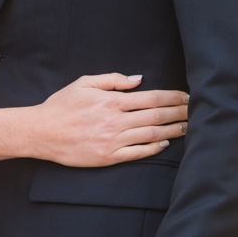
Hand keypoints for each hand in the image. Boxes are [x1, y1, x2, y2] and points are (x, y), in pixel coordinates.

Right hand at [33, 74, 188, 165]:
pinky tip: (165, 143)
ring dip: (173, 130)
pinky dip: (154, 148)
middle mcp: (116, 121)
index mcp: (111, 101)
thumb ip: (112, 79)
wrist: (41, 132)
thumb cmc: (61, 106)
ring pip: (152, 135)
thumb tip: (139, 80)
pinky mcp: (109, 157)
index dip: (173, 97)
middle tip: (195, 112)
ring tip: (188, 127)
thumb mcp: (83, 83)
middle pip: (157, 116)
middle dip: (179, 113)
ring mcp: (114, 141)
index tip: (186, 97)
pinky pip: (138, 153)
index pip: (152, 98)